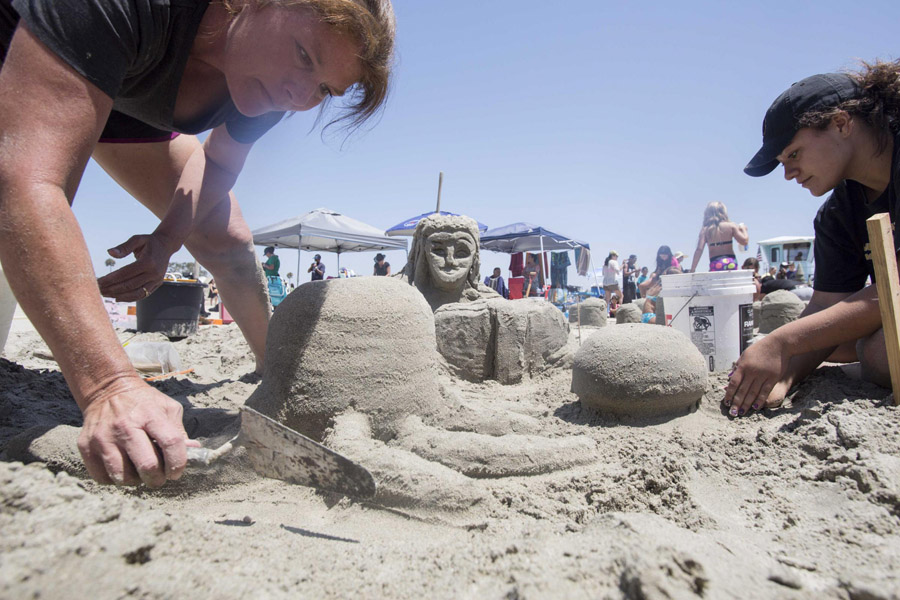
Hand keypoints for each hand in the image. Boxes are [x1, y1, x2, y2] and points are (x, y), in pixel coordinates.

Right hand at [77, 379, 198, 485]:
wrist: (107, 390)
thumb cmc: (143, 402)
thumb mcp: (167, 408)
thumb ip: (179, 431)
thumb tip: (195, 451)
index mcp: (150, 415)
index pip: (171, 443)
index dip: (178, 462)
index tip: (176, 472)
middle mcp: (125, 426)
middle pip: (147, 465)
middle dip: (157, 479)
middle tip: (158, 477)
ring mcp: (103, 437)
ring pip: (123, 476)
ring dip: (135, 481)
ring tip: (139, 473)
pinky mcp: (86, 446)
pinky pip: (103, 477)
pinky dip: (115, 480)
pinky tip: (122, 468)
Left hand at [97, 234, 174, 300]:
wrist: (166, 245)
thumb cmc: (149, 241)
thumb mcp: (137, 239)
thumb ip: (124, 247)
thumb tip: (110, 252)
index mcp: (148, 262)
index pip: (125, 273)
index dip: (110, 279)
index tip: (97, 281)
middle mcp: (153, 273)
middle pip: (129, 285)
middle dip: (112, 289)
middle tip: (98, 290)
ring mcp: (156, 280)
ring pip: (136, 293)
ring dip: (119, 296)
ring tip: (106, 295)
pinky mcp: (157, 284)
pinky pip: (143, 294)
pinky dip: (130, 298)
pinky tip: (118, 298)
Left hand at [723, 335, 790, 416]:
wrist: (779, 344)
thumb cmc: (760, 349)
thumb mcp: (745, 355)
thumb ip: (737, 367)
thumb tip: (729, 378)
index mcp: (743, 366)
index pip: (733, 383)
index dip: (729, 394)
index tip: (726, 402)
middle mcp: (752, 372)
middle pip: (742, 390)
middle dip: (736, 403)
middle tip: (732, 413)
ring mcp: (763, 375)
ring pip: (753, 393)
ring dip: (747, 404)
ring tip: (742, 412)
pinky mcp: (773, 378)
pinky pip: (765, 391)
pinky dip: (759, 400)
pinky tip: (755, 407)